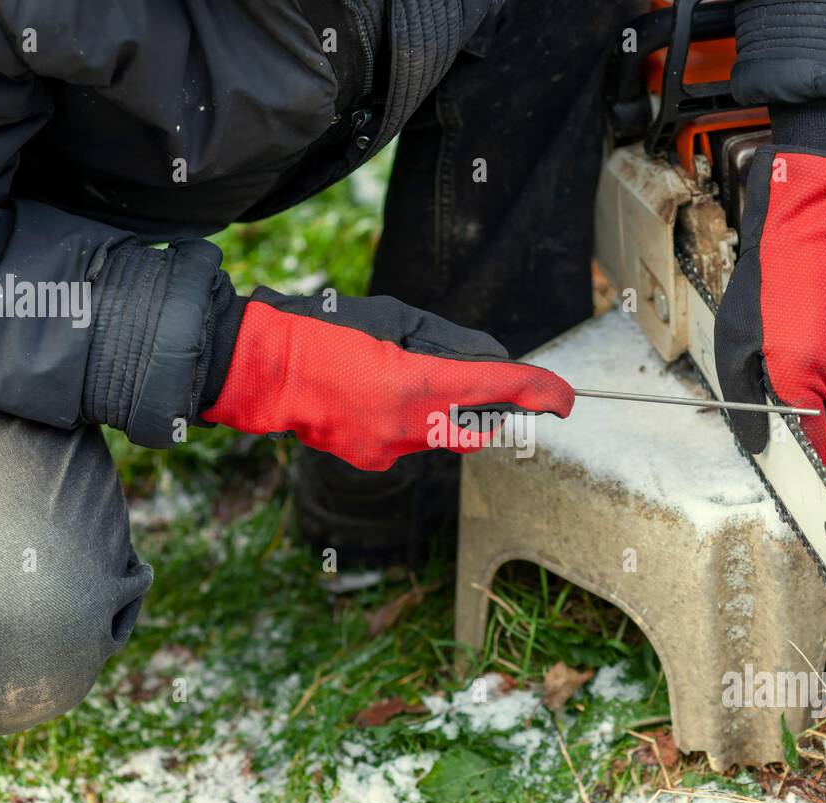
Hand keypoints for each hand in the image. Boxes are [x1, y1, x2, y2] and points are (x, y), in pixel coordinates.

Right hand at [203, 289, 573, 470]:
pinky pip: (412, 441)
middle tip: (495, 385)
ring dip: (446, 409)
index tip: (565, 398)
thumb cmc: (324, 331)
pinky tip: (377, 396)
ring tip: (402, 375)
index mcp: (416, 385)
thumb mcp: (396, 319)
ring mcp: (388, 450)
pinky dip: (412, 420)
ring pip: (446, 433)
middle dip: (493, 407)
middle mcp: (408, 427)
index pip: (497, 389)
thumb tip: (492, 364)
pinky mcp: (371, 460)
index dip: (538, 391)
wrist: (260, 369)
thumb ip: (451, 345)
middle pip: (480, 423)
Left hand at [714, 147, 825, 470]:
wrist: (816, 225)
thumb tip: (760, 443)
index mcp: (804, 377)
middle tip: (770, 351)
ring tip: (789, 324)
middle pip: (815, 411)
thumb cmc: (771, 279)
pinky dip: (823, 347)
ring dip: (806, 366)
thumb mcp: (737, 343)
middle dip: (792, 395)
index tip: (804, 490)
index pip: (813, 444)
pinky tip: (808, 317)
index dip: (808, 469)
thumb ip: (749, 400)